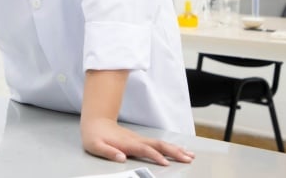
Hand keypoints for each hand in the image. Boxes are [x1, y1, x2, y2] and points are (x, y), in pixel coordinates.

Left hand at [80, 117, 194, 165]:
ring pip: (161, 143)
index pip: (145, 150)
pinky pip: (159, 144)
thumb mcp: (96, 146)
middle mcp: (137, 140)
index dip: (155, 156)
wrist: (96, 122)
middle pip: (159, 145)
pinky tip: (177, 150)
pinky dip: (170, 147)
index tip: (166, 163)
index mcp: (127, 143)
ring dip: (176, 149)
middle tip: (188, 158)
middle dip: (174, 152)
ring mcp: (140, 139)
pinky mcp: (141, 140)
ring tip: (189, 155)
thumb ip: (109, 152)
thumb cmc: (95, 136)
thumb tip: (121, 158)